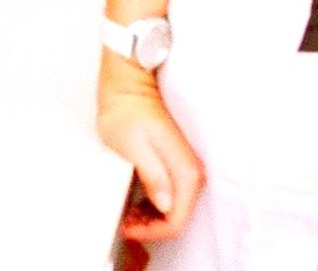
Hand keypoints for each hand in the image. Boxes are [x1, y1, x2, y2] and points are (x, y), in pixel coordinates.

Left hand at [99, 74, 203, 243]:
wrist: (128, 86)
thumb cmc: (126, 111)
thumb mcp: (132, 148)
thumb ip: (153, 177)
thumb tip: (165, 204)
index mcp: (184, 171)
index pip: (176, 220)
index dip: (152, 231)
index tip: (129, 228)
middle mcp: (191, 171)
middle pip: (177, 216)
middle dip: (151, 227)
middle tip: (126, 222)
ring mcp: (185, 167)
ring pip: (174, 208)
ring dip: (151, 218)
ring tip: (127, 214)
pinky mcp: (177, 163)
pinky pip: (171, 194)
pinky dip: (154, 204)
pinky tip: (137, 202)